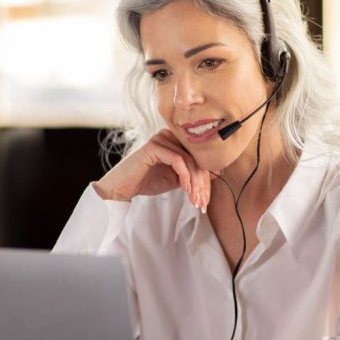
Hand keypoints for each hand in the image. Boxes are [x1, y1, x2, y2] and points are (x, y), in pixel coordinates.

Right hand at [93, 130, 211, 210]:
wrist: (121, 187)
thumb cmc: (147, 181)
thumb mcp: (176, 179)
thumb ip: (192, 174)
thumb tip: (218, 172)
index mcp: (175, 141)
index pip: (198, 158)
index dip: (206, 180)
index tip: (206, 200)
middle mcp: (169, 136)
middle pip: (196, 159)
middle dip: (202, 184)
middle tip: (202, 203)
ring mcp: (161, 139)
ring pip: (189, 160)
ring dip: (195, 183)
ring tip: (194, 200)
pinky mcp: (154, 146)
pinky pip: (178, 160)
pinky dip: (185, 176)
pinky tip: (185, 189)